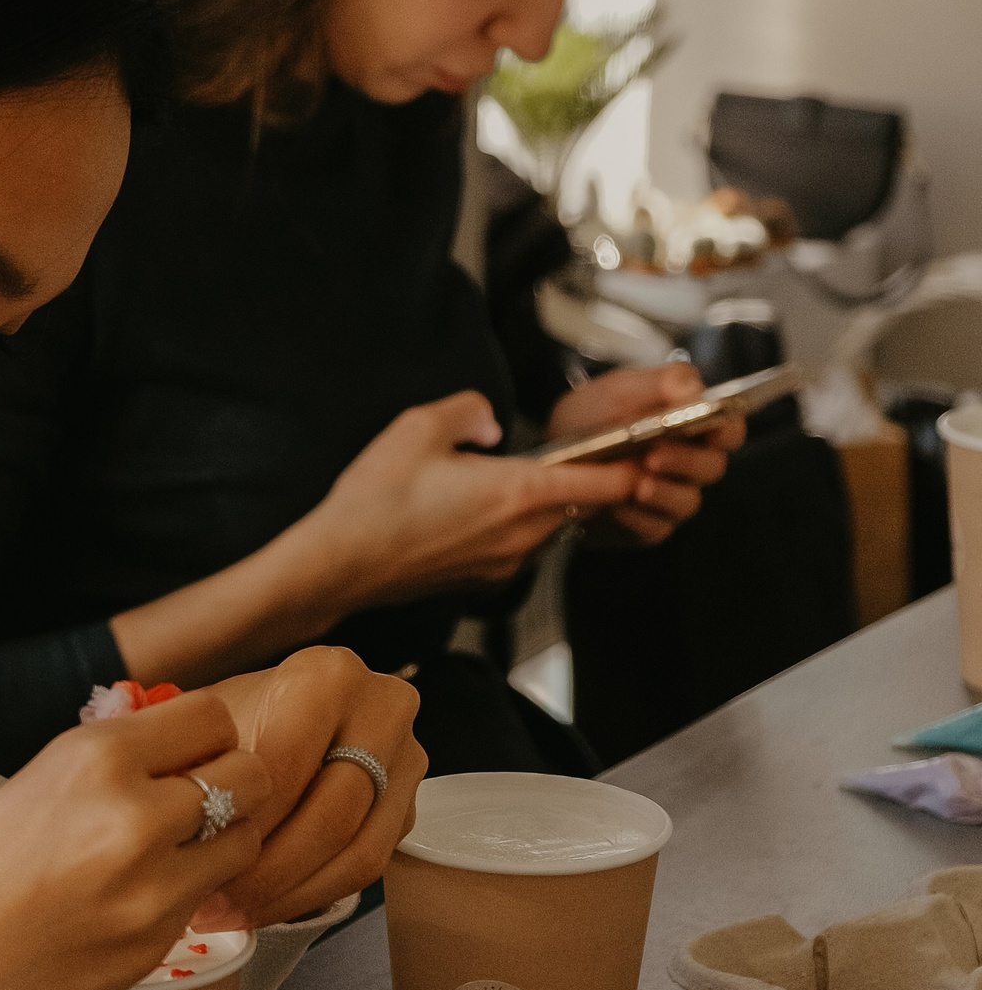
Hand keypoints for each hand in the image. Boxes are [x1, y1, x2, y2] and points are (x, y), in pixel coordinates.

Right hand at [0, 691, 272, 989]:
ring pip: (244, 845)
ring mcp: (152, 892)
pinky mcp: (154, 952)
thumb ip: (103, 770)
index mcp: (93, 758)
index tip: (187, 749)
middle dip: (228, 785)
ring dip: (219, 845)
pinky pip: (202, 905)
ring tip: (168, 857)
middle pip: (248, 777)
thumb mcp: (25, 789)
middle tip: (193, 803)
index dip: (203, 734)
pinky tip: (130, 906)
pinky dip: (183, 899)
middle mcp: (135, 817)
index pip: (210, 716)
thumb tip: (165, 751)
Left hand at [192, 646, 427, 926]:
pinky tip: (268, 904)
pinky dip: (314, 894)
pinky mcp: (407, 806)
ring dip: (293, 894)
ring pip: (360, 851)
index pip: (290, 764)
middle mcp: (381, 709)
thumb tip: (187, 838)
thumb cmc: (235, 722)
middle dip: (271, 870)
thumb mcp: (211, 729)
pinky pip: (369, 865)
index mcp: (329, 677)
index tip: (203, 859)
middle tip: (220, 903)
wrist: (272, 714)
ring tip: (238, 913)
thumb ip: (204, 770)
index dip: (246, 820)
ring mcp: (405, 760)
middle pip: (334, 813)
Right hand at [294, 391, 646, 600]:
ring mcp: (506, 562)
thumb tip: (491, 421)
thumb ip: (468, 409)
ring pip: (553, 527)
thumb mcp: (418, 426)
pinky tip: (484, 510)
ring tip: (527, 477)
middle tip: (593, 451)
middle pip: (586, 505)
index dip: (635, 462)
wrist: (340, 565)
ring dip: (554, 504)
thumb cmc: (375, 500)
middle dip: (596, 480)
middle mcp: (523, 534)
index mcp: (518, 491)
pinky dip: (521, 527)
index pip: (608, 481)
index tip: (648, 446)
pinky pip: (522, 548)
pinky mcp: (484, 579)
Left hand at [547, 363, 741, 546]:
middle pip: (712, 467)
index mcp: (691, 424)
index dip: (727, 429)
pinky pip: (655, 528)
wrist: (550, 452)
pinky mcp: (648, 525)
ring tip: (637, 485)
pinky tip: (616, 507)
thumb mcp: (617, 390)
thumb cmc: (592, 415)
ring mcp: (670, 496)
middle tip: (654, 455)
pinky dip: (636, 518)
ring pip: (687, 502)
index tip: (711, 427)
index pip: (729, 428)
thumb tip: (692, 389)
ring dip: (664, 494)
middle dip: (686, 462)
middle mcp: (689, 463)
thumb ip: (657, 384)